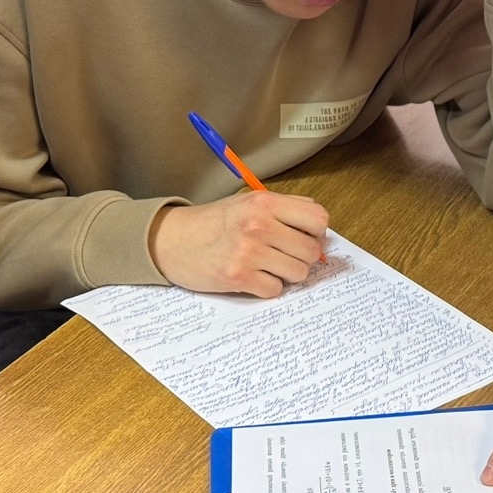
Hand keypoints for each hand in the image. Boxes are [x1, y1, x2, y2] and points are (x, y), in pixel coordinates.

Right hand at [150, 189, 330, 295]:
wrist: (172, 240)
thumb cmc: (212, 223)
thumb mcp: (248, 202)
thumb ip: (285, 209)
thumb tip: (320, 229)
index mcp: (264, 203)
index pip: (318, 219)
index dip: (317, 232)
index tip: (306, 237)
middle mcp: (258, 225)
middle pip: (311, 251)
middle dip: (302, 257)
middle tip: (284, 255)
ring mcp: (248, 252)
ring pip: (298, 273)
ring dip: (286, 273)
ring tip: (267, 265)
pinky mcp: (238, 277)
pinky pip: (275, 290)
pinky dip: (267, 287)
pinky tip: (252, 276)